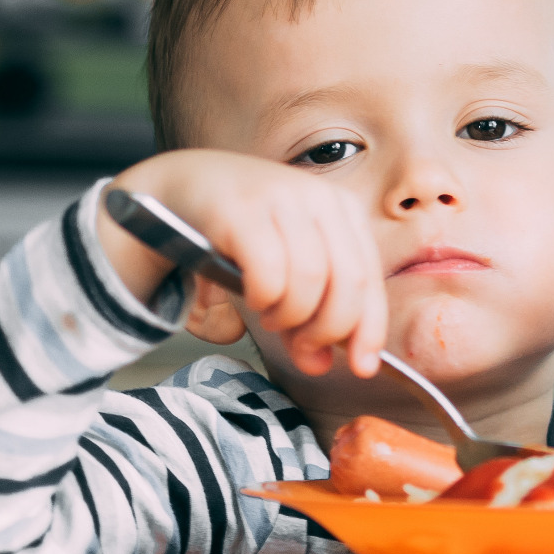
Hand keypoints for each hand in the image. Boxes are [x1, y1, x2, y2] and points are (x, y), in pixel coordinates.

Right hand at [98, 149, 388, 378]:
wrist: (183, 185)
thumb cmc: (242, 233)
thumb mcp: (286, 271)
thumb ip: (307, 316)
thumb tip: (321, 364)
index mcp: (344, 209)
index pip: (370, 277)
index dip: (369, 328)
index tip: (363, 368)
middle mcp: (320, 198)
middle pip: (349, 282)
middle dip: (327, 329)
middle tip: (301, 345)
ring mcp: (282, 199)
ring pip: (311, 279)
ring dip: (290, 315)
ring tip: (270, 314)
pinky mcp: (242, 209)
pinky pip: (268, 271)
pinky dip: (265, 298)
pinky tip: (254, 297)